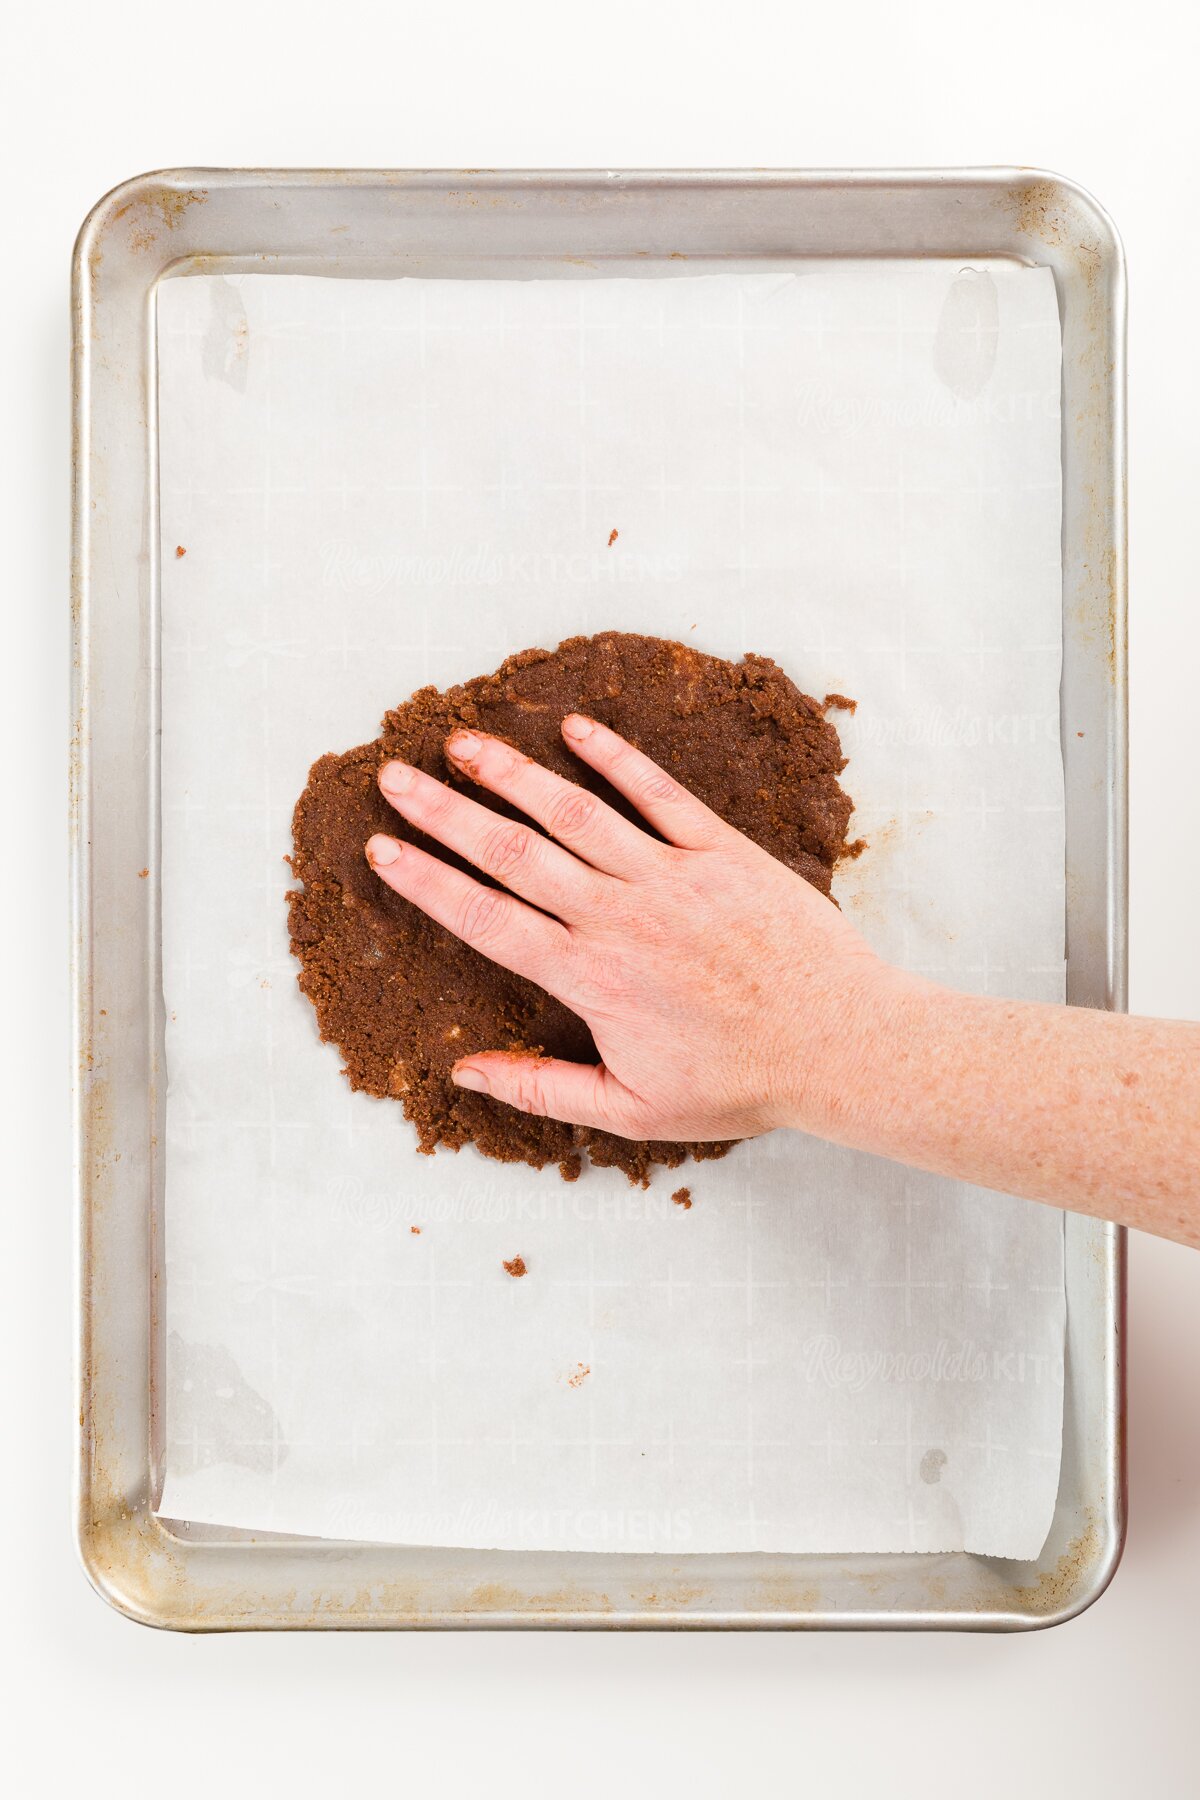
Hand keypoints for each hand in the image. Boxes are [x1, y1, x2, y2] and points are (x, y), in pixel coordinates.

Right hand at [364, 715, 896, 1144]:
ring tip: (462, 742)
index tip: (383, 850)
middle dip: (446, 813)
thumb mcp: (633, 1109)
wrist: (842, 1045)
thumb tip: (465, 1073)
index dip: (428, 881)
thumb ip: (543, 1089)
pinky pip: (660, 792)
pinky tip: (575, 728)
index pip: (486, 918)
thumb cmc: (740, 1083)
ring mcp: (672, 876)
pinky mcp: (723, 851)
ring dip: (513, 773)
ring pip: (575, 811)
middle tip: (395, 778)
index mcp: (591, 977)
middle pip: (513, 852)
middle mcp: (620, 916)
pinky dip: (616, 757)